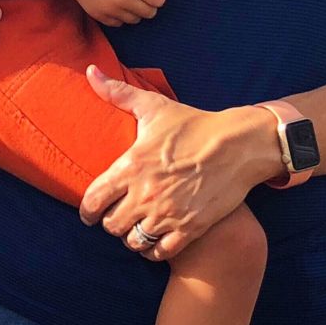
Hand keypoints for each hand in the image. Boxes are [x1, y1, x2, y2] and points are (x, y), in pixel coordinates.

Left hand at [79, 66, 277, 259]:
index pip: (94, 200)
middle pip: (111, 225)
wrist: (239, 146)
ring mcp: (168, 213)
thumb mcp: (154, 107)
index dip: (86, 210)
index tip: (88, 213)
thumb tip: (90, 72)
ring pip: (133, 241)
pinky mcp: (190, 228)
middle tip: (116, 216)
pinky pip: (160, 252)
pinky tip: (155, 240)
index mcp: (132, 165)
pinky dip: (154, 251)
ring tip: (135, 228)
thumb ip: (117, 92)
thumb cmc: (194, 124)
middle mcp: (146, 193)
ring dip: (131, 237)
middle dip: (110, 222)